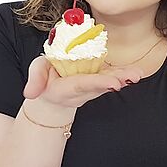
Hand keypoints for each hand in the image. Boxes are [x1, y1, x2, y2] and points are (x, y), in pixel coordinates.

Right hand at [22, 55, 144, 108]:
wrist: (53, 89)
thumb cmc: (46, 78)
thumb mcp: (36, 74)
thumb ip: (35, 81)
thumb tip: (30, 94)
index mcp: (67, 87)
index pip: (84, 83)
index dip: (98, 83)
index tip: (112, 83)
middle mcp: (83, 88)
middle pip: (100, 84)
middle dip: (114, 80)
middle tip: (130, 78)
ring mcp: (93, 84)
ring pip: (109, 80)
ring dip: (123, 77)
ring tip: (137, 74)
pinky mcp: (99, 77)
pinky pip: (112, 75)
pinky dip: (123, 74)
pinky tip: (136, 73)